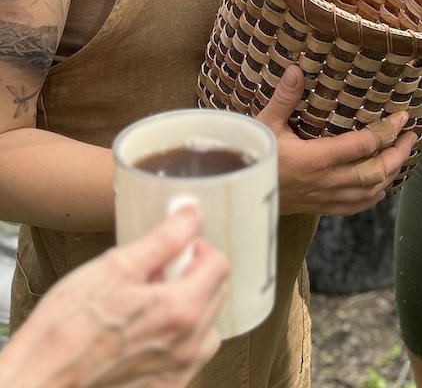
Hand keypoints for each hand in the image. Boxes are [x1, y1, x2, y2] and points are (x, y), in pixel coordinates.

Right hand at [0, 205, 227, 387]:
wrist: (38, 382)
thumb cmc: (68, 328)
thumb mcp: (115, 267)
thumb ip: (164, 240)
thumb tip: (192, 215)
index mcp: (180, 310)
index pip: (219, 265)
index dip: (196, 249)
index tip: (174, 251)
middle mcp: (187, 346)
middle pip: (216, 294)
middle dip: (192, 277)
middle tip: (155, 276)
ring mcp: (176, 373)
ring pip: (206, 330)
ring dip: (190, 311)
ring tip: (152, 306)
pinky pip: (188, 360)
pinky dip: (178, 343)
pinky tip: (145, 336)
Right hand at [256, 64, 416, 214]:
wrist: (239, 195)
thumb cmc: (253, 156)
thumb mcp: (265, 124)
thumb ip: (284, 98)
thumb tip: (295, 69)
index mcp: (317, 159)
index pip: (364, 145)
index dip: (387, 130)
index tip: (402, 117)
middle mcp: (327, 181)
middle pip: (376, 171)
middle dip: (398, 153)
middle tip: (410, 135)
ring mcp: (326, 197)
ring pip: (371, 191)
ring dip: (391, 173)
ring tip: (402, 154)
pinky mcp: (322, 207)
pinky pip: (357, 206)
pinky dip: (375, 195)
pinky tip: (382, 184)